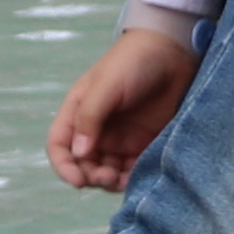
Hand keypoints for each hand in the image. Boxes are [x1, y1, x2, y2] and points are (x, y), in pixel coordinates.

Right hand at [46, 26, 197, 191]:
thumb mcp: (106, 86)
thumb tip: (79, 153)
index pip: (60, 146)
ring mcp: (121, 138)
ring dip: (111, 182)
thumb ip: (90, 117)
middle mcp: (96, 129)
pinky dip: (132, 178)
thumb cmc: (133, 62)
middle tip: (109, 177)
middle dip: (91, 176)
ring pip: (107, 171)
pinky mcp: (144, 143)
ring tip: (123, 180)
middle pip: (84, 164)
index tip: (78, 182)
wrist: (173, 51)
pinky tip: (139, 178)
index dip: (64, 166)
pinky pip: (133, 169)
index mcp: (78, 112)